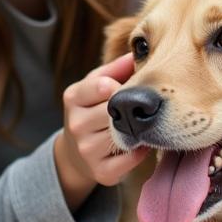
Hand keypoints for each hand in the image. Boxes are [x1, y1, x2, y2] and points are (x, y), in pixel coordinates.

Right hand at [55, 52, 148, 204]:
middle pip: (116, 111)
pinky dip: (141, 151)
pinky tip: (142, 143)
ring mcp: (86, 150)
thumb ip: (116, 67)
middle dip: (132, 109)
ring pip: (125, 134)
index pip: (102, 86)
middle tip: (147, 107)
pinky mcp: (100, 172)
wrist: (76, 152)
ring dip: (140, 129)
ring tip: (147, 124)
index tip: (127, 89)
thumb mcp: (97, 84)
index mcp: (73, 97)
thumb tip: (139, 48)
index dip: (122, 86)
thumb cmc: (93, 108)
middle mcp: (75, 124)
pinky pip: (131, 159)